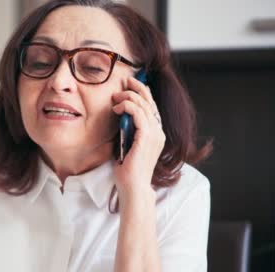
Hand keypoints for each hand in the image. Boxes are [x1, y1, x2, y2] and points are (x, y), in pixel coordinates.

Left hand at [111, 76, 164, 196]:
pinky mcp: (147, 138)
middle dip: (137, 88)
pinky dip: (128, 107)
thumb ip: (127, 132)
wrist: (133, 187)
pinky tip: (118, 107)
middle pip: (150, 102)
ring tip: (116, 98)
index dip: (142, 94)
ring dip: (129, 97)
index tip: (129, 86)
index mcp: (156, 134)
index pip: (151, 107)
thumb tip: (120, 118)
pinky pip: (139, 115)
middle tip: (125, 81)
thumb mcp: (127, 145)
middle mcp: (158, 132)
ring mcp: (155, 134)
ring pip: (144, 106)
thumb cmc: (128, 171)